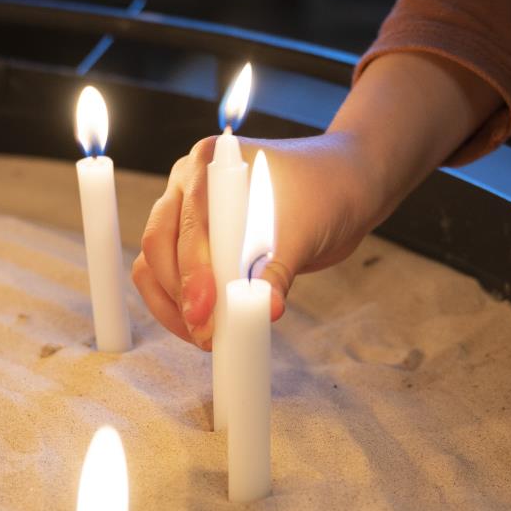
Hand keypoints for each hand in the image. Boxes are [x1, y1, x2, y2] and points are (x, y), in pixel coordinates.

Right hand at [130, 51, 502, 347]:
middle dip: (184, 300)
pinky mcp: (197, 240)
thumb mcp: (312, 233)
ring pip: (156, 267)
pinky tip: (209, 333)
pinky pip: (170, 279)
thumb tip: (258, 314)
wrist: (354, 183)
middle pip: (159, 248)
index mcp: (210, 166)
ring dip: (178, 311)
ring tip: (214, 343)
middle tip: (215, 342)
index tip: (215, 318)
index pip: (187, 227)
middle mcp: (188, 183)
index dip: (196, 277)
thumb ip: (278, 272)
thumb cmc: (336, 193)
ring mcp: (187, 211)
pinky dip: (182, 310)